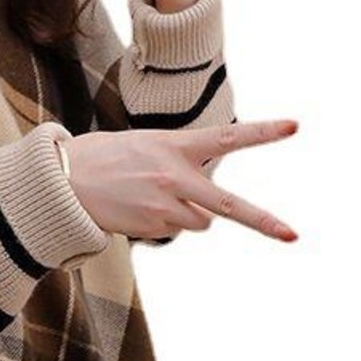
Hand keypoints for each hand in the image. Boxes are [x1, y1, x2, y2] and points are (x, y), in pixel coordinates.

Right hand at [61, 118, 299, 242]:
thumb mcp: (148, 145)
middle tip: (293, 235)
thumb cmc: (107, 159)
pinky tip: (138, 208)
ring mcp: (164, 206)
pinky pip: (175, 231)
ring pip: (202, 222)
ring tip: (153, 198)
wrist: (64, 182)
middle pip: (229, 205)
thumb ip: (182, 164)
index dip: (263, 132)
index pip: (227, 137)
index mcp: (176, 146)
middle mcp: (175, 177)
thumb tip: (207, 212)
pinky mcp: (152, 228)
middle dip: (264, 222)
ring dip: (189, 214)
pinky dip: (164, 223)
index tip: (295, 126)